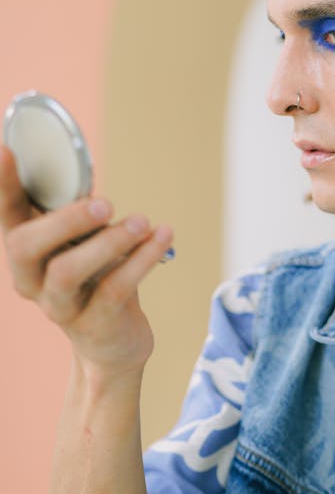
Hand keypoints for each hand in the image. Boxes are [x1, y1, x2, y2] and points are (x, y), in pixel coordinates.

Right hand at [0, 145, 172, 374]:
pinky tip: (161, 237)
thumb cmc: (96, 279)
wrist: (113, 343)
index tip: (4, 150)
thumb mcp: (84, 243)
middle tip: (104, 203)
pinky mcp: (92, 326)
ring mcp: (58, 306)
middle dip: (64, 221)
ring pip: (67, 272)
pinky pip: (113, 289)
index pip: (7, 212)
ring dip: (108, 242)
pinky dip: (139, 260)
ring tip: (141, 222)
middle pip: (24, 247)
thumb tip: (87, 168)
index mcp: (25, 249)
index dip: (3, 183)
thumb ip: (80, 213)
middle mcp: (30, 279)